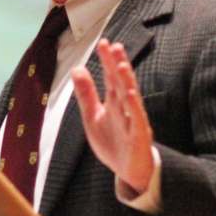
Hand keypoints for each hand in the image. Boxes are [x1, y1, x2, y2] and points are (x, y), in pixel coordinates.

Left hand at [71, 39, 153, 194]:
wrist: (128, 172)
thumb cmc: (113, 143)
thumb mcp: (93, 117)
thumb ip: (86, 94)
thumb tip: (77, 69)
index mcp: (114, 103)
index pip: (110, 78)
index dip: (107, 61)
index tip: (104, 43)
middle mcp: (125, 108)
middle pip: (121, 83)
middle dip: (117, 65)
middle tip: (114, 46)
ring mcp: (133, 121)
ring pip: (130, 98)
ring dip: (127, 82)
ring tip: (121, 65)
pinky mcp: (138, 136)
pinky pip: (136, 120)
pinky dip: (133, 107)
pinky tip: (129, 94)